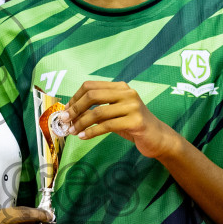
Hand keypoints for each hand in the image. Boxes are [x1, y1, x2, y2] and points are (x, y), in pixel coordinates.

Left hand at [66, 81, 182, 159]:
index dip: (75, 98)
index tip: (66, 110)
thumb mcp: (114, 113)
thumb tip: (70, 112)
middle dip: (75, 109)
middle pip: (92, 96)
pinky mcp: (135, 121)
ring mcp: (132, 106)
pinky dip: (92, 132)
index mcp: (120, 87)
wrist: (157, 137)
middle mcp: (127, 93)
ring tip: (72, 131)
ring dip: (81, 123)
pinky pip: (107, 126)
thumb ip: (97, 109)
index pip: (91, 86)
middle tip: (65, 121)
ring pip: (98, 112)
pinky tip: (83, 137)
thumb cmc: (132, 125)